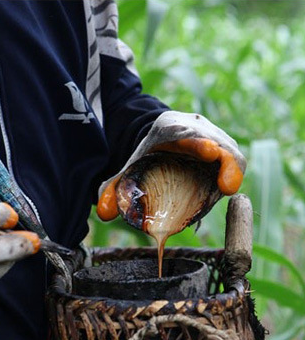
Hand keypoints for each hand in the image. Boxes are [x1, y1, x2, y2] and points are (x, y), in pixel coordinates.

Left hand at [96, 109, 246, 220]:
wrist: (163, 141)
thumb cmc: (147, 157)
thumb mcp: (129, 169)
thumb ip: (114, 189)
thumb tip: (103, 213)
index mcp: (168, 127)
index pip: (184, 132)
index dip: (198, 141)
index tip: (209, 152)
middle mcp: (194, 127)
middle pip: (213, 138)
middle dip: (223, 158)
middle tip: (226, 184)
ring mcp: (214, 136)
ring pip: (229, 150)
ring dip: (231, 169)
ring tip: (226, 187)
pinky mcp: (227, 150)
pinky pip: (235, 161)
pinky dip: (234, 174)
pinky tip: (226, 188)